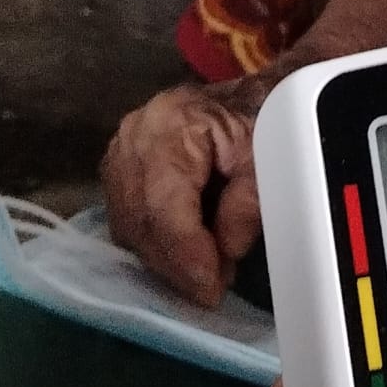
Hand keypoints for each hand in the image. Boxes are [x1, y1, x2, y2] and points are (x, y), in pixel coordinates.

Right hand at [101, 78, 268, 306]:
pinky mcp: (119, 173)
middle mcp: (133, 137)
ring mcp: (120, 154)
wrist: (246, 98)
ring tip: (205, 273)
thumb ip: (250, 201)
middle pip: (140, 220)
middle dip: (177, 264)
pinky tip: (186, 256)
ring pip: (129, 228)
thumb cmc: (257, 119)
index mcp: (168, 122)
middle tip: (213, 289)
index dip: (185, 252)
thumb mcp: (268, 155)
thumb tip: (227, 249)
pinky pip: (129, 223)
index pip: (163, 201)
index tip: (211, 287)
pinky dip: (158, 246)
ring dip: (166, 260)